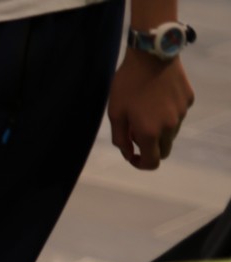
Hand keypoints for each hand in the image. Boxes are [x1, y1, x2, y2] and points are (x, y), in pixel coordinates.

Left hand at [108, 49, 193, 169]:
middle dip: (150, 148)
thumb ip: (120, 138)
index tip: (133, 156)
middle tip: (136, 132)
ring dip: (159, 130)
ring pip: (171, 133)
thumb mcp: (115, 113)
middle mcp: (170, 126)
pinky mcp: (189, 99)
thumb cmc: (127, 84)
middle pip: (164, 150)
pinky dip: (168, 114)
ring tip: (145, 111)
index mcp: (150, 133)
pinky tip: (157, 98)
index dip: (141, 163)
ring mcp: (182, 112)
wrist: (151, 54)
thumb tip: (128, 154)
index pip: (152, 162)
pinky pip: (178, 115)